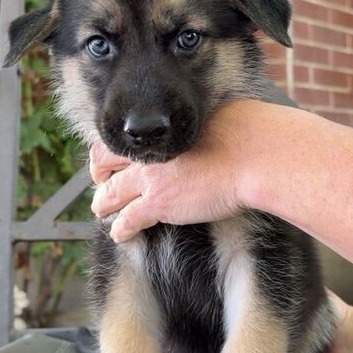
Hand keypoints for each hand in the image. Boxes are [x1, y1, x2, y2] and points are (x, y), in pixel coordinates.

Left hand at [90, 100, 257, 241]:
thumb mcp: (215, 116)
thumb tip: (210, 124)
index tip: (114, 160)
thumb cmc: (247, 135)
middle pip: (105, 162)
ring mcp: (150, 178)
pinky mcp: (158, 203)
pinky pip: (127, 220)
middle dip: (100, 176)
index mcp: (161, 130)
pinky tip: (120, 235)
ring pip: (110, 193)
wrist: (253, 156)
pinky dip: (120, 230)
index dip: (113, 150)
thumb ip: (199, 124)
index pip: (122, 137)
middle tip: (102, 186)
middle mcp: (149, 152)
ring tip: (102, 212)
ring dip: (103, 204)